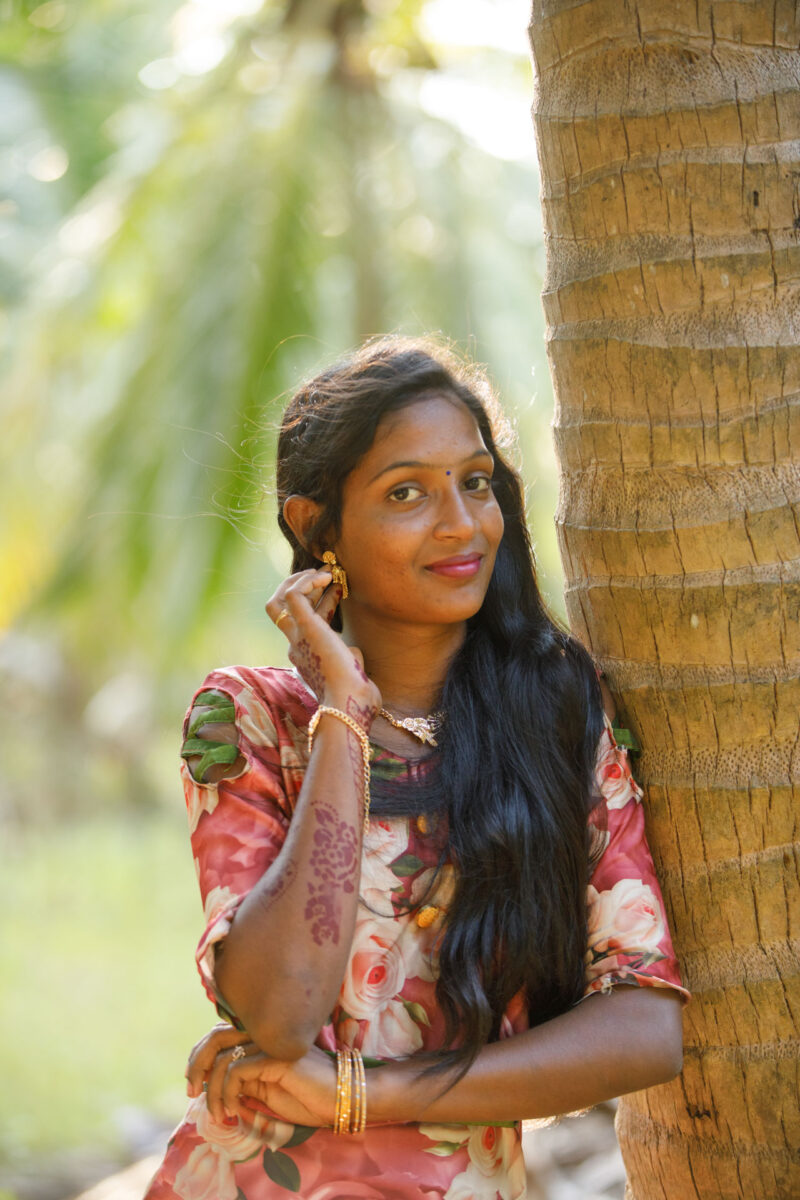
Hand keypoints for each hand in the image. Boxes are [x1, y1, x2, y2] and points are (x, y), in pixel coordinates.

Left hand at [186, 1023, 336, 1126]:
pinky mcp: (277, 1056)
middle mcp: (265, 1032)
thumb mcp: (265, 1090)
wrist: (341, 1099)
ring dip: (213, 1089)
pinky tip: (234, 1109)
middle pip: (215, 1037)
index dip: (199, 1057)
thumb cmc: (307, 1096)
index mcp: (262, 1036)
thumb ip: (242, 1080)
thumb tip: (211, 1084)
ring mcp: (272, 1041)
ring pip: (223, 1055)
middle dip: (196, 1065)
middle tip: (191, 1093)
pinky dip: (228, 1092)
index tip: (194, 1086)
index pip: (219, 1034)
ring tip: (218, 1113)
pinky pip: (237, 1070)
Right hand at [265, 567, 380, 728]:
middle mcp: (296, 647)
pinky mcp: (303, 628)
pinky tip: (325, 577)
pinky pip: (292, 595)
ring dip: (301, 581)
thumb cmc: (356, 697)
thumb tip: (353, 652)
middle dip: (308, 587)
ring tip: (325, 571)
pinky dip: (305, 581)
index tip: (339, 588)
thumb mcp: (353, 674)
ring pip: (279, 601)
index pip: (308, 622)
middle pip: (288, 609)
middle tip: (330, 572)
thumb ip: (350, 659)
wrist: (348, 704)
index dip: (323, 601)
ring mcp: (296, 638)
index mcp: (308, 657)